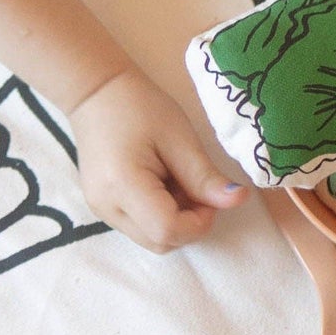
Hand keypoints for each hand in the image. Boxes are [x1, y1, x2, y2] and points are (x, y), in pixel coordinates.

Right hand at [68, 67, 248, 251]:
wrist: (96, 92)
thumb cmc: (139, 106)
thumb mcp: (178, 137)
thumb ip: (205, 176)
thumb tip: (239, 200)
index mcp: (122, 186)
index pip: (168, 230)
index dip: (198, 221)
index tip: (209, 195)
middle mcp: (106, 207)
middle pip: (160, 242)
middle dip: (189, 222)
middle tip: (195, 185)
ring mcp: (101, 211)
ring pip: (151, 239)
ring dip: (175, 220)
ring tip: (175, 180)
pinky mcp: (102, 208)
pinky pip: (140, 227)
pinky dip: (159, 215)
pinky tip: (160, 183)